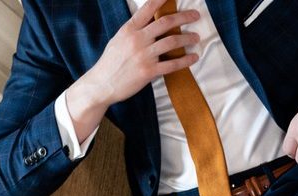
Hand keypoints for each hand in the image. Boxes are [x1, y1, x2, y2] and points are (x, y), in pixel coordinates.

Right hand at [85, 0, 200, 106]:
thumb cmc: (110, 62)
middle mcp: (137, 39)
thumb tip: (148, 24)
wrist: (102, 84)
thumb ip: (134, 31)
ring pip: (171, 42)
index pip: (147, 9)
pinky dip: (185, 60)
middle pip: (165, 22)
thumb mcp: (119, 40)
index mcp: (129, 29)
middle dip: (184, 17)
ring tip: (196, 37)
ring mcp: (144, 55)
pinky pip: (172, 64)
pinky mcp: (149, 71)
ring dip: (187, 38)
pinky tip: (194, 58)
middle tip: (196, 15)